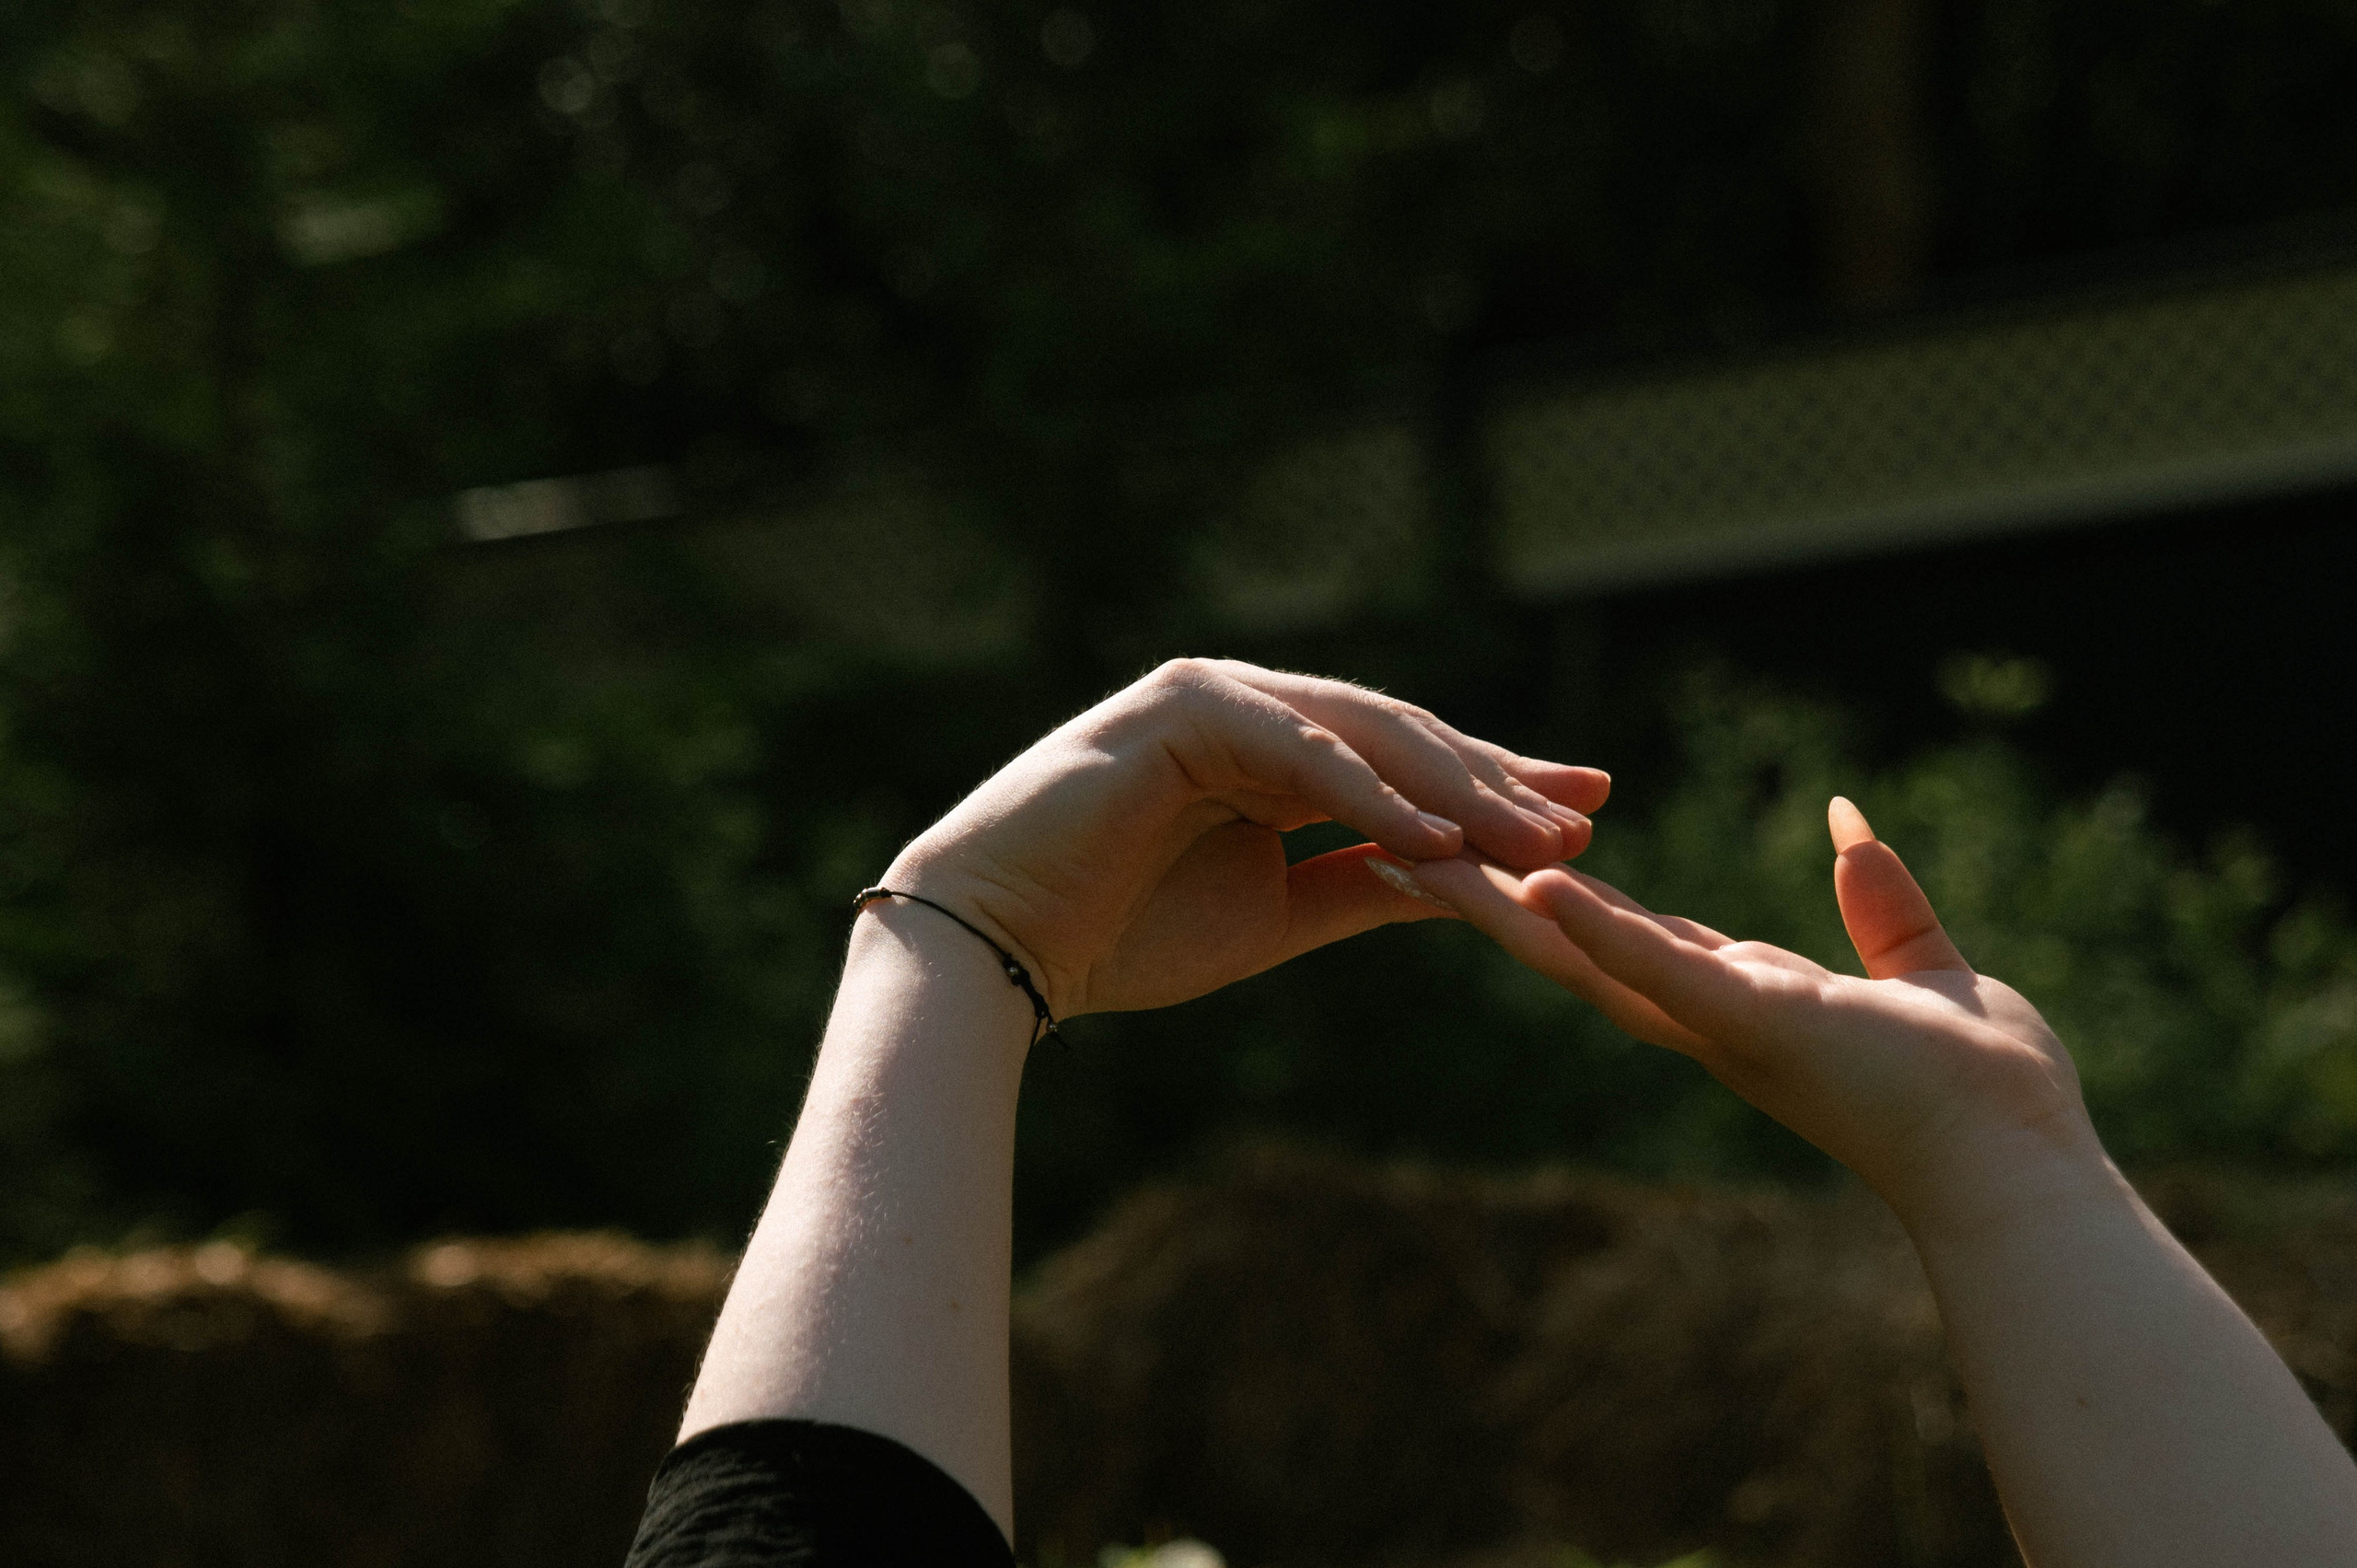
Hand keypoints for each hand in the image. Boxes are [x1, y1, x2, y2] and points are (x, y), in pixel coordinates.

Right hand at [883, 659, 1610, 1020]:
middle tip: (1588, 814)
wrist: (1002, 947)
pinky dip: (1367, 792)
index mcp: (1272, 753)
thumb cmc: (1124, 936)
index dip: (1494, 786)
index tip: (1586, 812)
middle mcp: (1251, 710)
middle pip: (1400, 737)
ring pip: (1360, 734)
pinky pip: (1295, 750)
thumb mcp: (1277, 915)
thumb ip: (1364, 885)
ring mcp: (1215, 698)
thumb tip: (1466, 881)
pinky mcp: (1180, 710)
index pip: (1403, 761)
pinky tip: (1436, 834)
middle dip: (1496, 780)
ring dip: (1451, 786)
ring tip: (1533, 834)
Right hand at [1414, 797, 2098, 1228]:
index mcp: (1744, 1003)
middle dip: (1485, 900)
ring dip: (1499, 906)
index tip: (1490, 859)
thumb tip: (1847, 819)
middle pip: (1572, 948)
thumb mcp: (1925, 969)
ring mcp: (1722, 1023)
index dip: (1555, 897)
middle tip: (1396, 851)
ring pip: (1585, 957)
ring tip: (1418, 853)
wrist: (2022, 1168)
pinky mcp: (1754, 1020)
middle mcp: (1711, 1019)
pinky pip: (1659, 969)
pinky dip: (1595, 928)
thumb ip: (1881, 903)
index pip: (1628, 939)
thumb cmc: (1989, 1095)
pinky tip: (1534, 885)